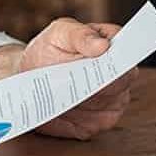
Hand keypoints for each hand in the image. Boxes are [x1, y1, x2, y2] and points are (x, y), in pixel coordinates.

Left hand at [0, 19, 134, 139]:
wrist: (27, 77)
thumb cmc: (47, 50)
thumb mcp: (58, 33)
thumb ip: (80, 34)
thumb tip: (103, 45)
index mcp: (112, 46)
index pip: (129, 48)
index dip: (122, 52)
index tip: (108, 55)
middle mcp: (119, 74)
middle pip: (125, 78)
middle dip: (106, 77)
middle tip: (82, 74)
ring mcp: (112, 99)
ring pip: (115, 101)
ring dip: (92, 98)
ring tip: (68, 90)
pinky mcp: (100, 121)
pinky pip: (99, 122)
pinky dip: (83, 116)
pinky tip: (65, 107)